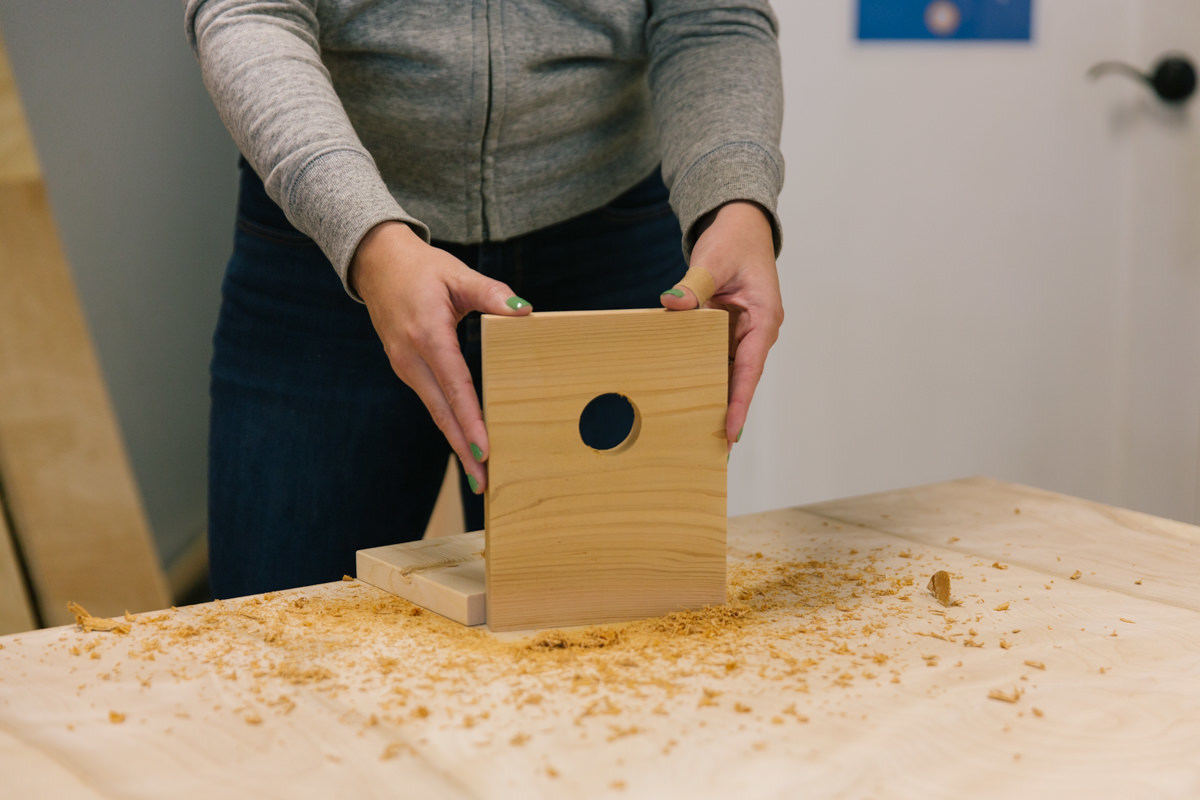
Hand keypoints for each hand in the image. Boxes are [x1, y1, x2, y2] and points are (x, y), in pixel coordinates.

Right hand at [349, 221, 531, 492]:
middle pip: (442, 412)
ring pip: (436, 411)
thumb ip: (491, 293)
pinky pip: (432, 402)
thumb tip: (523, 311)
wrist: (376, 264)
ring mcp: (405, 366)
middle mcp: (411, 358)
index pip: (455, 385)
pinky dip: (449, 424)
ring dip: (456, 442)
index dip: (470, 420)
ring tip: (479, 473)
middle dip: (463, 449)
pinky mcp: (407, 369)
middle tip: (484, 483)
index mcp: (427, 334)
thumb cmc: (421, 269)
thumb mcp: (457, 274)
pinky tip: (466, 442)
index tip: (484, 449)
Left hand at [659, 201, 782, 450]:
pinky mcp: (725, 332)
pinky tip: (683, 398)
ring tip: (695, 434)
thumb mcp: (713, 261)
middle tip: (711, 450)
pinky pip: (713, 359)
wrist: (739, 227)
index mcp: (763, 319)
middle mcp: (756, 332)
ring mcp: (741, 334)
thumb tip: (673, 304)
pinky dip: (701, 377)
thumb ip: (694, 286)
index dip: (739, 402)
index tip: (731, 432)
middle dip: (726, 412)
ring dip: (713, 399)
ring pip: (726, 373)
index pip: (750, 369)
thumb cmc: (733, 242)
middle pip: (739, 380)